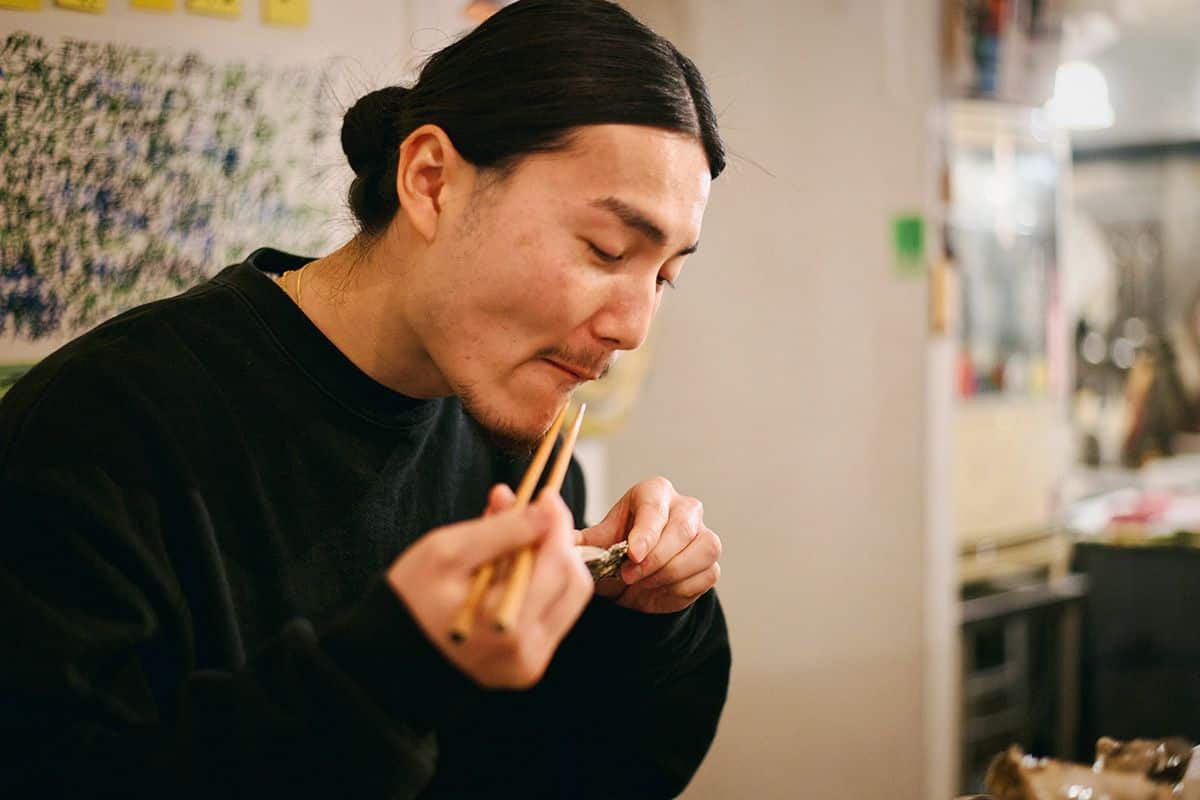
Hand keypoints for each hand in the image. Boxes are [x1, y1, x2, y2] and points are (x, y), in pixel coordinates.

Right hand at [386, 485, 592, 688]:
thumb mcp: (448, 553)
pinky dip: (539, 586)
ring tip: (515, 542)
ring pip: (567, 598)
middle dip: (557, 543)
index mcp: (506, 626)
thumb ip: (502, 530)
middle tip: (531, 516)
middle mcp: (526, 653)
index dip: (557, 524)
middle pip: (573, 583)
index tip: (545, 497)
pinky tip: (510, 571)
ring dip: (551, 562)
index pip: (558, 564)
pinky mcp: (527, 665)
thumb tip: (547, 509)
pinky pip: (551, 615)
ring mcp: (529, 663)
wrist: (388, 654)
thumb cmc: (411, 598)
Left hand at [579, 477, 720, 614]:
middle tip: (629, 576)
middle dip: (656, 557)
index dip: (646, 532)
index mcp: (654, 492)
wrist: (631, 582)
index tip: (632, 555)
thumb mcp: (595, 545)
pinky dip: (682, 587)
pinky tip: (659, 589)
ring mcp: (703, 533)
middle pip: (683, 528)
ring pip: (704, 549)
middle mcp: (684, 507)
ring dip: (671, 573)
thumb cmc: (614, 553)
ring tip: (643, 583)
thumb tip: (559, 536)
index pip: (655, 506)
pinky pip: (708, 573)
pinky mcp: (710, 561)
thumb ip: (581, 542)